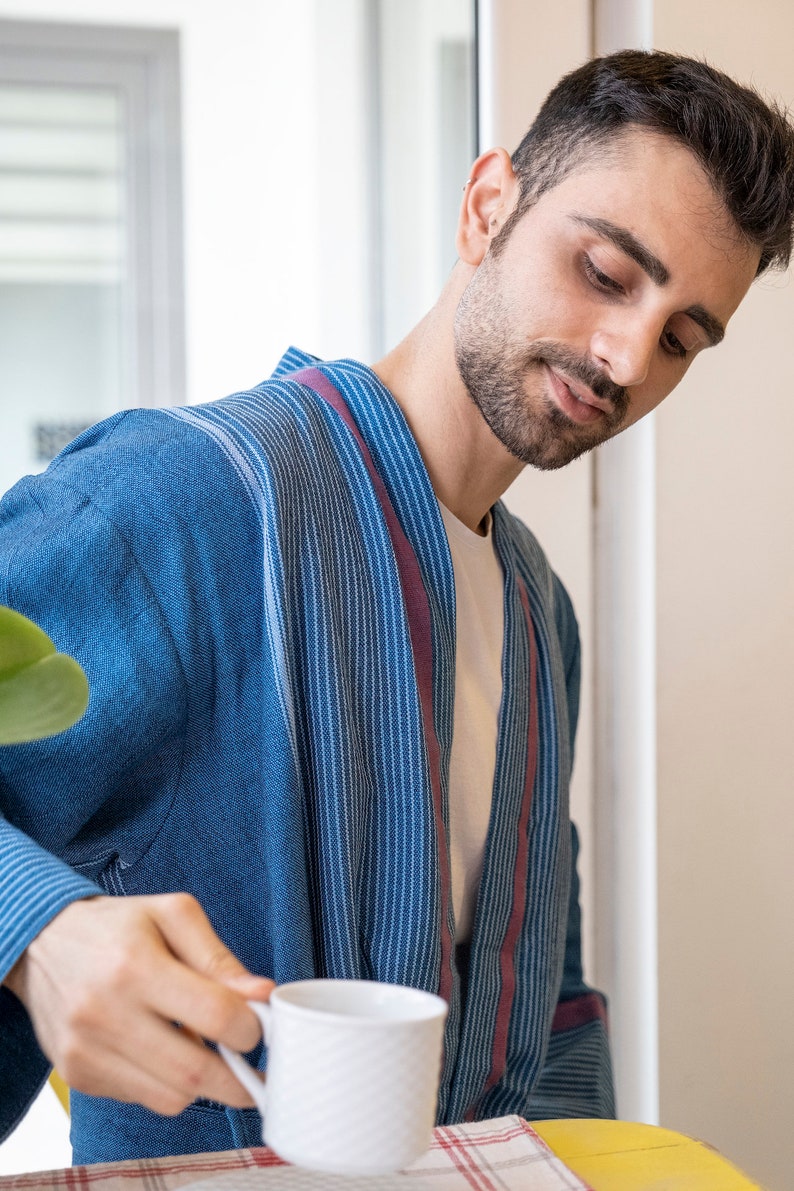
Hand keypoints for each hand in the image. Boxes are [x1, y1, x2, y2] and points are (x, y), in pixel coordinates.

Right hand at [4, 893, 273, 1114]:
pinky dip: (164, 1083)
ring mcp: (85, 1051)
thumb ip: (218, 957)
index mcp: (135, 965)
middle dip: (238, 1079)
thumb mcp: (172, 915)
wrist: (41, 942)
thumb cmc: (116, 925)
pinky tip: (161, 1050)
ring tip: (203, 1051)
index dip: (250, 1028)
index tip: (258, 1025)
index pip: (215, 1016)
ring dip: (201, 1084)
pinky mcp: (76, 1075)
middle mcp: (105, 1013)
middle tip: (253, 1067)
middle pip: (194, 1073)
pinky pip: (141, 1098)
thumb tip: (261, 995)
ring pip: (170, 1098)